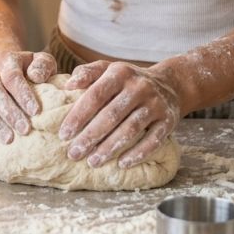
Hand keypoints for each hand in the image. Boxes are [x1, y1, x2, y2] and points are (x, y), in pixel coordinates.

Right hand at [0, 50, 56, 145]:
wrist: (5, 71)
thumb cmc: (30, 70)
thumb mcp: (41, 62)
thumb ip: (43, 65)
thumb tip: (36, 77)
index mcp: (5, 61)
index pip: (12, 76)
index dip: (23, 94)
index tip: (36, 111)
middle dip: (10, 113)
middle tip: (25, 130)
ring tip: (9, 139)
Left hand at [57, 60, 180, 167]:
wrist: (169, 84)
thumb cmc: (128, 81)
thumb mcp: (108, 69)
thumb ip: (87, 73)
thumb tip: (68, 85)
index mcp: (120, 72)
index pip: (95, 95)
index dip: (79, 115)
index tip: (64, 134)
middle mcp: (139, 86)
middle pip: (111, 115)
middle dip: (90, 136)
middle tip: (74, 154)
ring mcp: (155, 103)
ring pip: (131, 129)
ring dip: (110, 148)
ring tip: (93, 162)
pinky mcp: (169, 120)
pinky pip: (153, 140)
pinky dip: (138, 154)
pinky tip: (122, 164)